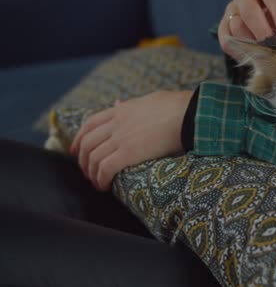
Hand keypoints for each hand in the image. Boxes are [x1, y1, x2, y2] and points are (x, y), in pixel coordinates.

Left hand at [70, 90, 193, 190]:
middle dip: (83, 160)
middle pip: (87, 143)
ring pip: (93, 158)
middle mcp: (116, 123)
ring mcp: (121, 137)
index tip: (76, 150)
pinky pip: (105, 168)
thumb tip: (120, 103)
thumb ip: (132, 104)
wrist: (189, 113)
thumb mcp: (149, 100)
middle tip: (88, 172)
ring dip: (92, 174)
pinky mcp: (129, 152)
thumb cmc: (177, 106)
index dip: (79, 138)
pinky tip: (105, 186)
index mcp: (121, 110)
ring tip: (98, 183)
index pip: (90, 123)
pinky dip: (101, 179)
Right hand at [218, 0, 275, 59]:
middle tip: (274, 47)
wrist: (272, 42)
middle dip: (262, 31)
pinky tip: (253, 55)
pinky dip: (242, 51)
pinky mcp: (223, 28)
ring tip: (266, 53)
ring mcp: (231, 10)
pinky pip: (227, 41)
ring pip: (237, 26)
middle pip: (248, 9)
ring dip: (253, 43)